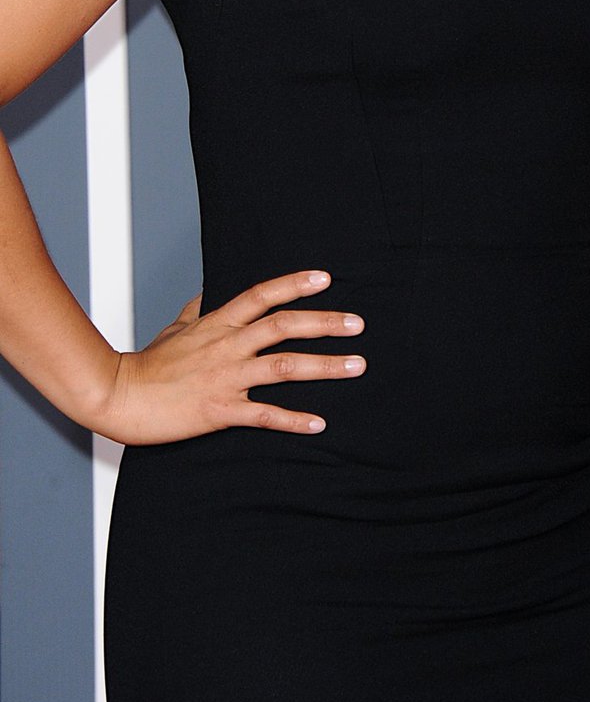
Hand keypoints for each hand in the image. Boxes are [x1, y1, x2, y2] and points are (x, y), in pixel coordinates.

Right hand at [98, 270, 364, 443]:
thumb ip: (198, 310)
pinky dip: (293, 419)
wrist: (119, 396)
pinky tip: (319, 423)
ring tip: (356, 365)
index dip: (294, 284)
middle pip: (283, 326)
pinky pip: (264, 414)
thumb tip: (210, 293)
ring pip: (284, 366)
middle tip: (357, 323)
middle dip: (325, 323)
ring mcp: (226, 378)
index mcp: (217, 324)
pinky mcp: (220, 410)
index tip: (326, 278)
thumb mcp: (174, 329)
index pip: (261, 295)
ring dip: (325, 366)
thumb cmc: (146, 366)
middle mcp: (227, 346)